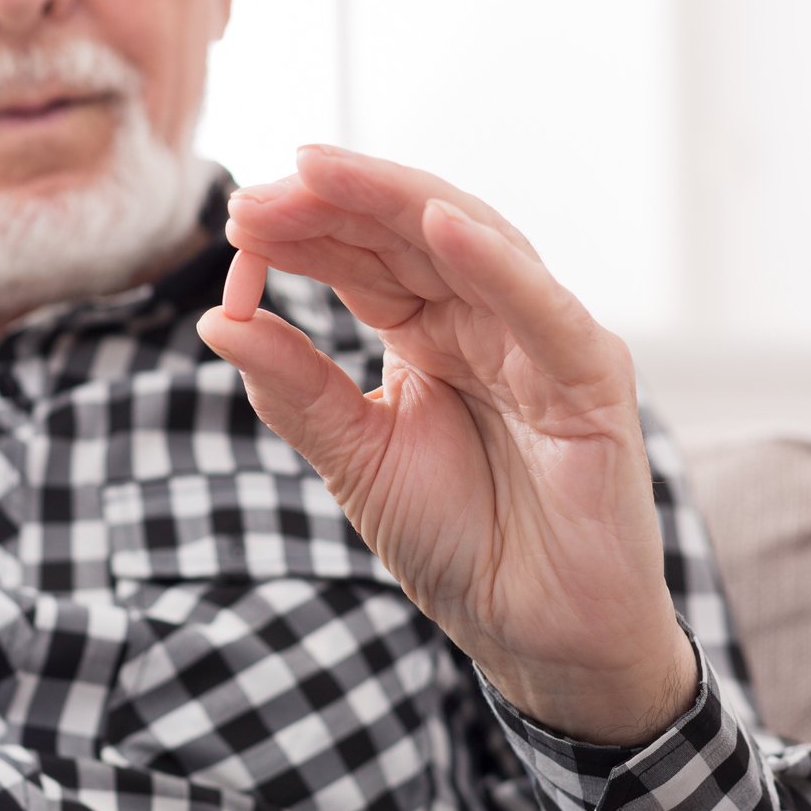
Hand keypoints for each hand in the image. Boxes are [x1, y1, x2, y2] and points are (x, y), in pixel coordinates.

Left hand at [197, 145, 695, 745]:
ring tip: (323, 174)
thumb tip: (217, 321)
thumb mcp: (358, 460)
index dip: (303, 232)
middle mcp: (486, 320)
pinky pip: (541, 308)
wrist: (541, 636)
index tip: (235, 219)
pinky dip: (495, 263)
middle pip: (407, 235)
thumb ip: (296, 392)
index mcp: (428, 334)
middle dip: (333, 205)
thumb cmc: (463, 543)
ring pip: (470, 244)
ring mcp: (542, 340)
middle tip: (259, 192)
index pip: (362, 258)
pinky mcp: (593, 376)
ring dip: (397, 202)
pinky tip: (438, 223)